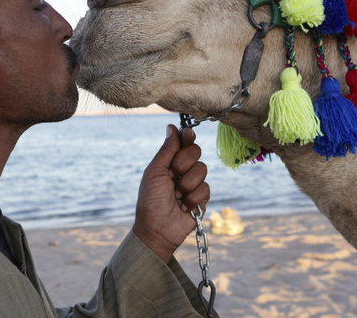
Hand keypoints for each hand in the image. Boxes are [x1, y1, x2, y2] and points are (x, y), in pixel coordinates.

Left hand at [133, 124, 209, 262]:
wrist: (157, 230)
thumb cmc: (150, 201)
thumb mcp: (154, 173)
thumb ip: (166, 150)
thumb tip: (172, 127)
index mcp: (169, 162)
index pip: (183, 143)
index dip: (187, 136)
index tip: (187, 133)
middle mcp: (183, 170)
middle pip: (196, 152)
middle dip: (183, 164)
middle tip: (172, 176)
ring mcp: (193, 183)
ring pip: (202, 169)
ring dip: (186, 185)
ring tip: (176, 197)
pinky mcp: (202, 198)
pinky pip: (206, 188)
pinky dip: (193, 199)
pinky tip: (184, 207)